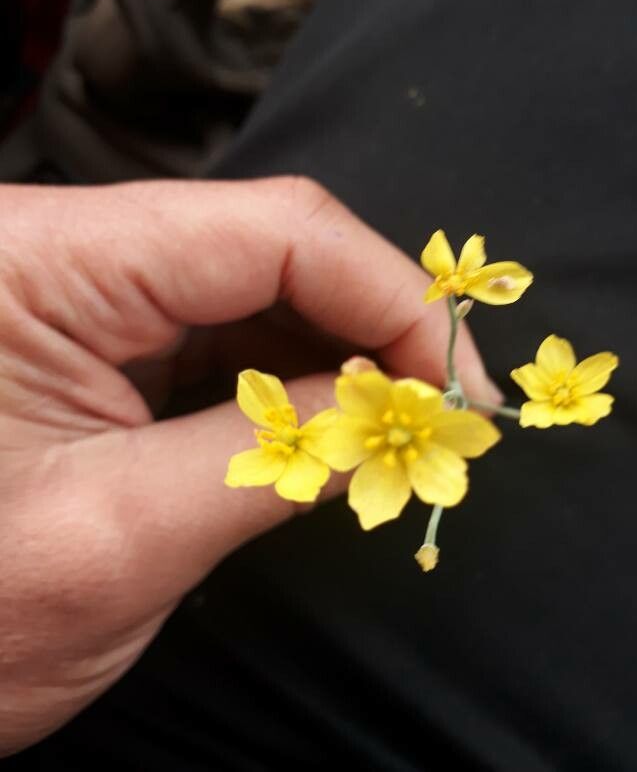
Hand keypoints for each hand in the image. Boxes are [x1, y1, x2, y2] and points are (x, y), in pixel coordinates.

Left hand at [0, 177, 499, 754]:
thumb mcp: (116, 541)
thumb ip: (270, 460)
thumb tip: (395, 412)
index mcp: (44, 261)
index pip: (273, 231)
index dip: (390, 296)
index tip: (458, 383)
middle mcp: (64, 252)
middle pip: (270, 250)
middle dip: (371, 329)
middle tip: (441, 414)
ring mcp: (78, 294)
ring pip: (254, 294)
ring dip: (335, 359)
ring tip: (391, 430)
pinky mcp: (93, 342)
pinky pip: (218, 339)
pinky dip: (286, 384)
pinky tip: (326, 430)